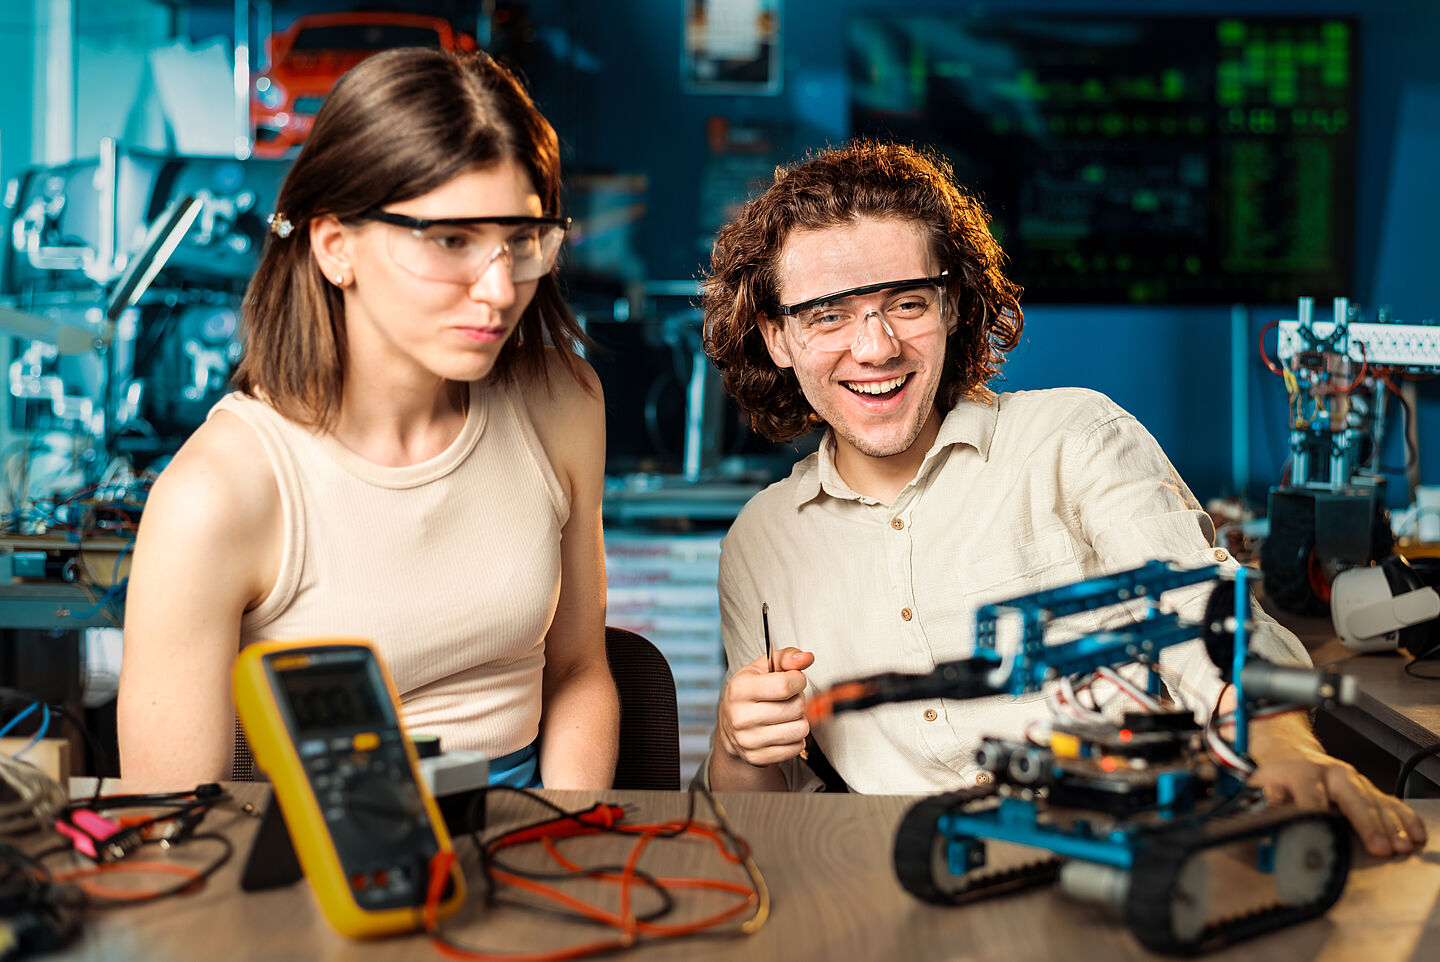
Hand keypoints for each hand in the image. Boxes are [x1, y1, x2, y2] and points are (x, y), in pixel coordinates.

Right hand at [715, 647, 814, 768]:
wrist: (730, 726)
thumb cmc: (750, 692)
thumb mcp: (762, 668)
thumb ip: (787, 658)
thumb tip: (806, 658)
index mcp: (740, 689)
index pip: (784, 686)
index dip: (798, 680)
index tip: (794, 680)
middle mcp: (741, 716)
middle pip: (796, 708)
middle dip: (799, 700)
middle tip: (788, 699)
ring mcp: (748, 740)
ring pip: (800, 729)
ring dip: (799, 720)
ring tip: (787, 715)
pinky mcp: (758, 757)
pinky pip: (796, 747)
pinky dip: (795, 738)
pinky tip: (783, 730)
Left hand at [1251, 752, 1427, 857]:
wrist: (1289, 753)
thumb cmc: (1276, 777)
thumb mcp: (1258, 786)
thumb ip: (1264, 798)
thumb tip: (1272, 801)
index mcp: (1301, 773)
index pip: (1310, 795)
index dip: (1317, 815)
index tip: (1325, 836)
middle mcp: (1331, 774)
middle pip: (1352, 797)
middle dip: (1367, 823)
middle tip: (1379, 848)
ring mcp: (1353, 780)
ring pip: (1376, 801)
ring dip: (1391, 826)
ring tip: (1400, 847)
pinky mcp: (1367, 788)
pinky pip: (1391, 802)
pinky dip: (1405, 818)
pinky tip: (1415, 834)